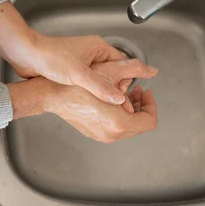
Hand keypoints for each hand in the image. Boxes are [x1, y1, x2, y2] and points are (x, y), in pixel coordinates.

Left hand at [0, 1, 155, 104]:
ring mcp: (81, 63)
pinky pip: (87, 83)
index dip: (126, 82)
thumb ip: (100, 86)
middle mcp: (92, 54)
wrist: (25, 54)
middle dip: (115, 88)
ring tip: (100, 103)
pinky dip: (89, 92)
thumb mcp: (78, 74)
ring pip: (100, 80)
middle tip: (115, 103)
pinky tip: (86, 101)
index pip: (123, 65)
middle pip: (114, 74)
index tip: (126, 96)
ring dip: (101, 91)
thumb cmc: (49, 57)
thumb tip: (120, 99)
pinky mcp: (71, 71)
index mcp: (99, 48)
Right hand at [7, 78, 156, 142]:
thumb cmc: (76, 85)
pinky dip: (119, 115)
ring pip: (128, 127)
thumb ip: (134, 69)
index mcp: (119, 122)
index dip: (151, 105)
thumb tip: (151, 71)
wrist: (53, 95)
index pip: (149, 120)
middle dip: (141, 106)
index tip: (146, 92)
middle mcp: (112, 134)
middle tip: (136, 91)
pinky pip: (115, 128)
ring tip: (124, 93)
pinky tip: (111, 100)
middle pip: (140, 125)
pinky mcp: (94, 134)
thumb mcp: (109, 71)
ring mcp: (103, 136)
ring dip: (131, 110)